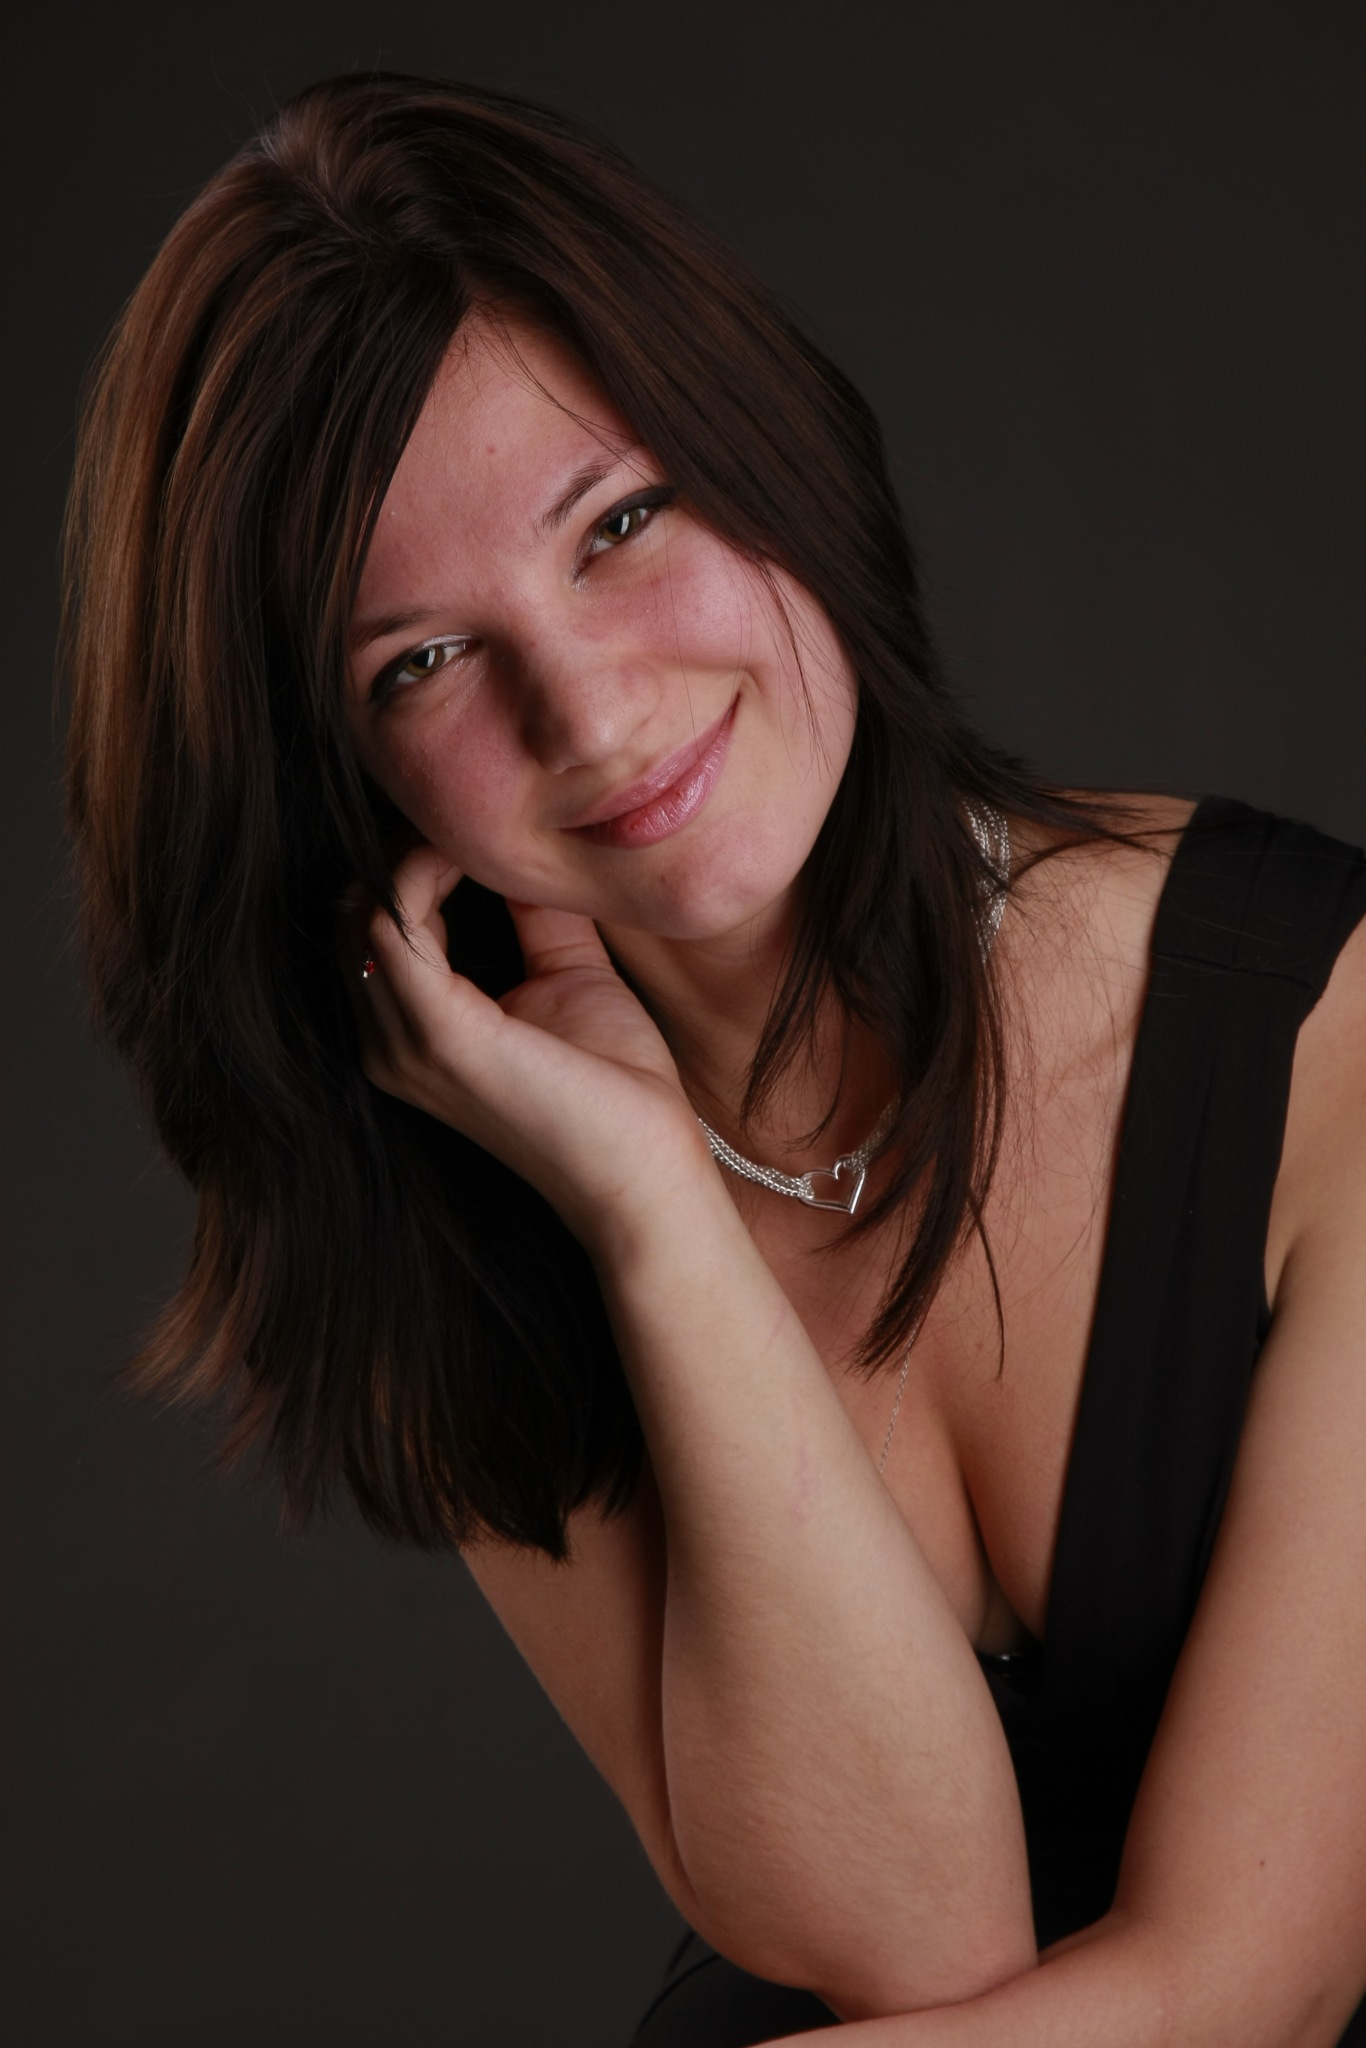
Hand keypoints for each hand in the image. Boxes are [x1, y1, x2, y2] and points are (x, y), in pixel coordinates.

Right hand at [342, 841, 712, 1248]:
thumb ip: (536, 916)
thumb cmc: (617, 1088)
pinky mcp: (440, 1037)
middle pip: (356, 914)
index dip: (415, 863)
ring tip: (474, 835)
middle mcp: (391, 1044)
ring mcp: (405, 1045)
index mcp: (416, 1035)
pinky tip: (476, 859)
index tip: (473, 827)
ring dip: (415, 856)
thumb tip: (523, 850)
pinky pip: (396, 925)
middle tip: (470, 823)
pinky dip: (425, 875)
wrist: (647, 1172)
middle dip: (405, 853)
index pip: (377, 925)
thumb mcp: (570, 976)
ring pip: (366, 912)